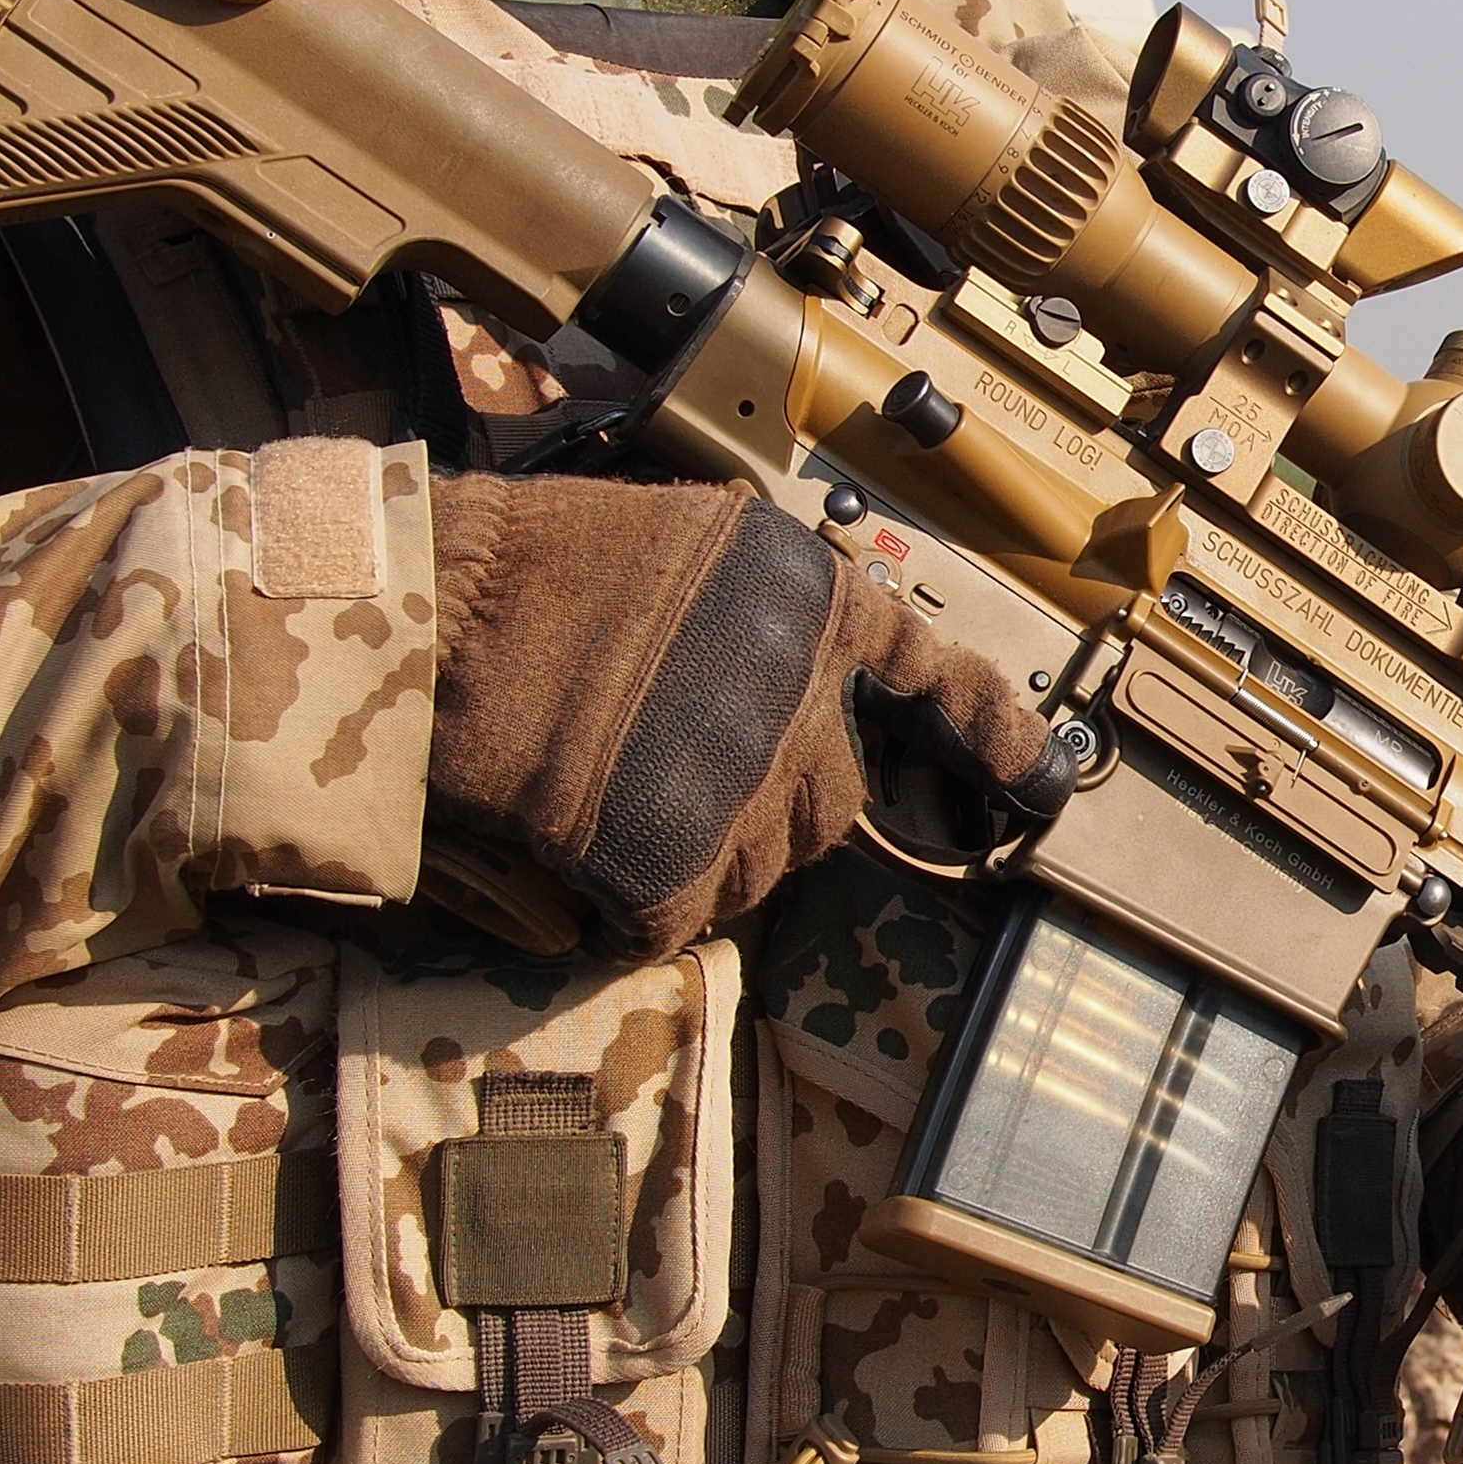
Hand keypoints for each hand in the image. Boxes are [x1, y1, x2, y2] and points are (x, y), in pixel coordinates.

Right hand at [425, 474, 1069, 950]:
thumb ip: (767, 620)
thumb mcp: (687, 548)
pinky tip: (571, 850)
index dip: (985, 733)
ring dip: (694, 855)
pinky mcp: (677, 861)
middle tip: (664, 771)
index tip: (1040, 780)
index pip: (929, 676)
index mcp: (811, 601)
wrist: (422, 616)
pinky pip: (671, 915)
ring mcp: (745, 783)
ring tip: (602, 793)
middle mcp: (800, 692)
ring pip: (756, 869)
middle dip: (760, 805)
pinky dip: (621, 902)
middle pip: (827, 804)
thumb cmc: (524, 570)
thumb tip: (805, 685)